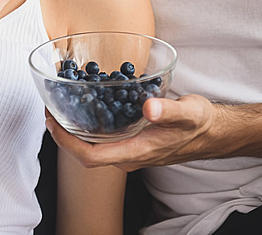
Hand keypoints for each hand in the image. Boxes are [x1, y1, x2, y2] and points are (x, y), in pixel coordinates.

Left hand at [46, 94, 217, 171]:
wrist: (213, 133)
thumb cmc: (200, 124)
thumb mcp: (187, 112)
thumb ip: (168, 110)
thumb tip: (148, 107)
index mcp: (136, 152)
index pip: (90, 157)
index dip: (66, 142)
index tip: (51, 122)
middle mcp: (128, 156)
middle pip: (85, 153)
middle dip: (63, 133)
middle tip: (48, 108)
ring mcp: (129, 151)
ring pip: (93, 146)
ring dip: (74, 129)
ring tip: (60, 105)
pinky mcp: (132, 142)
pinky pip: (103, 138)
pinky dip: (89, 124)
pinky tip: (86, 105)